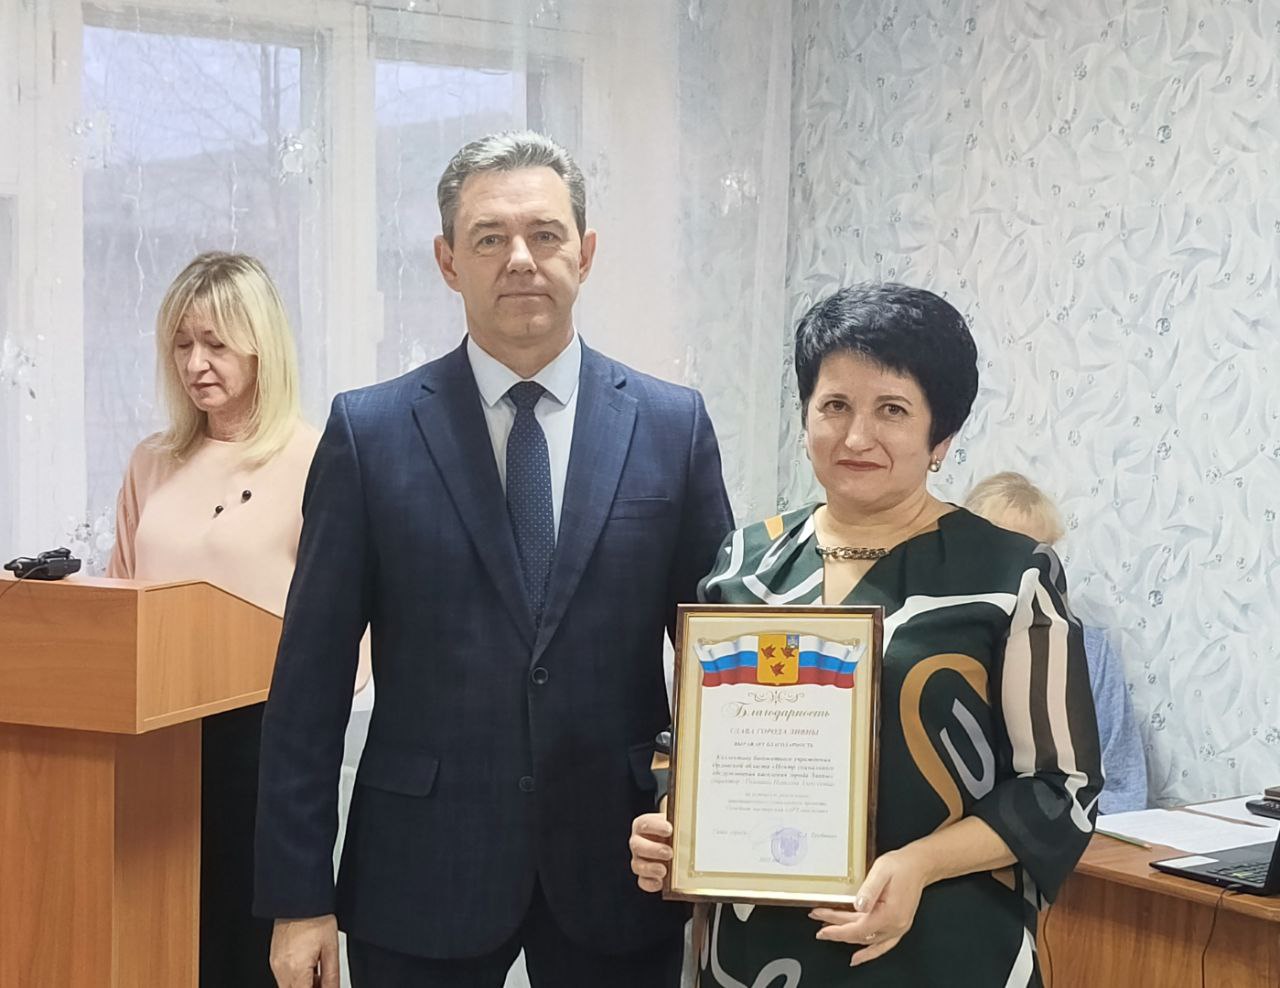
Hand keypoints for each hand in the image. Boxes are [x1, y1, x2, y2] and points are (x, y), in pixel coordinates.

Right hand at [270, 914, 339, 987]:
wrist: (300, 899)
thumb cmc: (316, 918)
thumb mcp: (331, 949)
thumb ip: (331, 976)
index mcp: (296, 968)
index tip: (325, 987)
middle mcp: (281, 969)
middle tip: (324, 982)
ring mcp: (275, 964)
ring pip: (288, 987)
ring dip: (304, 984)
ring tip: (319, 970)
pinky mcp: (274, 958)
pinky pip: (284, 977)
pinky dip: (297, 977)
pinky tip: (310, 965)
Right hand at [629, 812, 673, 892]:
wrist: (676, 844)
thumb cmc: (675, 831)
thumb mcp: (677, 824)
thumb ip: (679, 825)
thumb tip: (690, 827)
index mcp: (643, 826)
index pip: (644, 824)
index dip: (655, 827)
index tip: (669, 830)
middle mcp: (638, 842)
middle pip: (637, 845)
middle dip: (653, 849)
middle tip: (669, 852)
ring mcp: (639, 860)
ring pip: (637, 865)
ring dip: (650, 868)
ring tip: (664, 870)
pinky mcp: (644, 876)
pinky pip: (643, 881)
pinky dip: (650, 883)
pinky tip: (660, 882)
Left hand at [808, 849, 927, 966]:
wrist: (919, 866)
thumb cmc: (901, 866)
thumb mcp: (881, 871)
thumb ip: (869, 889)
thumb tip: (857, 905)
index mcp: (889, 913)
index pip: (857, 929)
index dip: (837, 930)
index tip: (822, 929)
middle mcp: (895, 925)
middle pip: (859, 934)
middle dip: (836, 929)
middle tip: (817, 920)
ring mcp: (897, 928)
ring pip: (867, 940)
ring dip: (847, 938)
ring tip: (829, 932)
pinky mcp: (898, 926)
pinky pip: (882, 946)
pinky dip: (869, 953)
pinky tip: (858, 957)